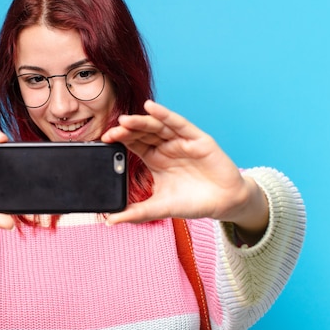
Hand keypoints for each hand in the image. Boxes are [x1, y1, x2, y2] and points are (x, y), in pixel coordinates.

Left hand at [101, 100, 267, 241]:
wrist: (224, 204)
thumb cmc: (193, 202)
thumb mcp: (160, 208)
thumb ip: (136, 213)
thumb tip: (109, 221)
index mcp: (155, 158)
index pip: (134, 144)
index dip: (120, 140)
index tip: (104, 140)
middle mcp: (166, 146)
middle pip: (143, 132)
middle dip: (127, 131)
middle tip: (112, 131)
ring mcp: (181, 141)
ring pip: (158, 126)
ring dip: (141, 121)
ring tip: (125, 120)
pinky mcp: (198, 139)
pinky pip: (179, 124)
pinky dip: (165, 115)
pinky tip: (151, 108)